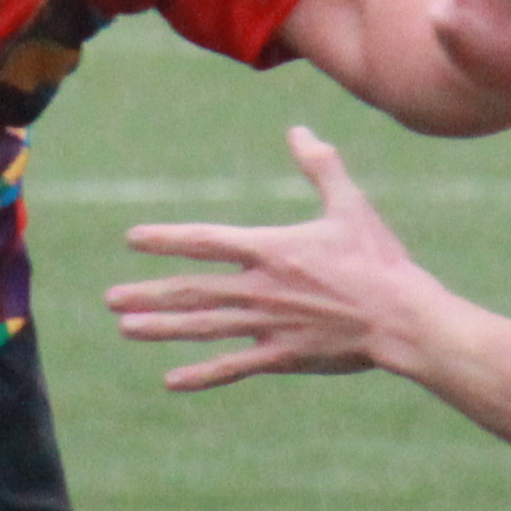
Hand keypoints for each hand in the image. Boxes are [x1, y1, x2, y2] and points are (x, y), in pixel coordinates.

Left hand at [111, 127, 430, 390]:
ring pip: (204, 328)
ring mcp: (268, 325)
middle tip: (111, 299)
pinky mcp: (282, 355)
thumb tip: (299, 130)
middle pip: (193, 289)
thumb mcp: (350, 205)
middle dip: (149, 293)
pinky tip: (173, 380)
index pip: (206, 240)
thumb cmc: (378, 259)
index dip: (167, 239)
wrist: (400, 318)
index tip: (132, 239)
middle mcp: (260, 288)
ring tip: (126, 329)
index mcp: (271, 249)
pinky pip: (234, 366)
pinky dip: (203, 374)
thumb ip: (321, 167)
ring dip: (162, 329)